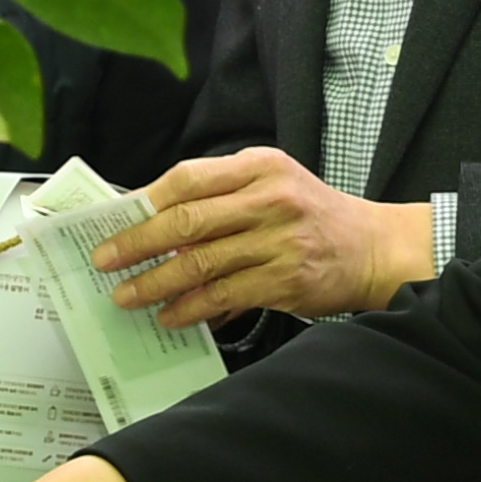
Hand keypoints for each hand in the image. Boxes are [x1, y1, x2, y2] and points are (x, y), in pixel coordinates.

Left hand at [89, 147, 434, 330]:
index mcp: (259, 166)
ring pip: (201, 262)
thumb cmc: (314, 216)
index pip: (188, 178)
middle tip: (105, 261)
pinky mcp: (285, 279)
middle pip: (187, 220)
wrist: (375, 248)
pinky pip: (224, 294)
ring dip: (156, 282)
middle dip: (137, 243)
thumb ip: (222, 197)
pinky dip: (191, 307)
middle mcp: (269, 199)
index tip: (114, 222)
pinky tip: (170, 315)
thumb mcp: (274, 185)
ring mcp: (279, 240)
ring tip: (127, 295)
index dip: (145, 202)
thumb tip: (156, 225)